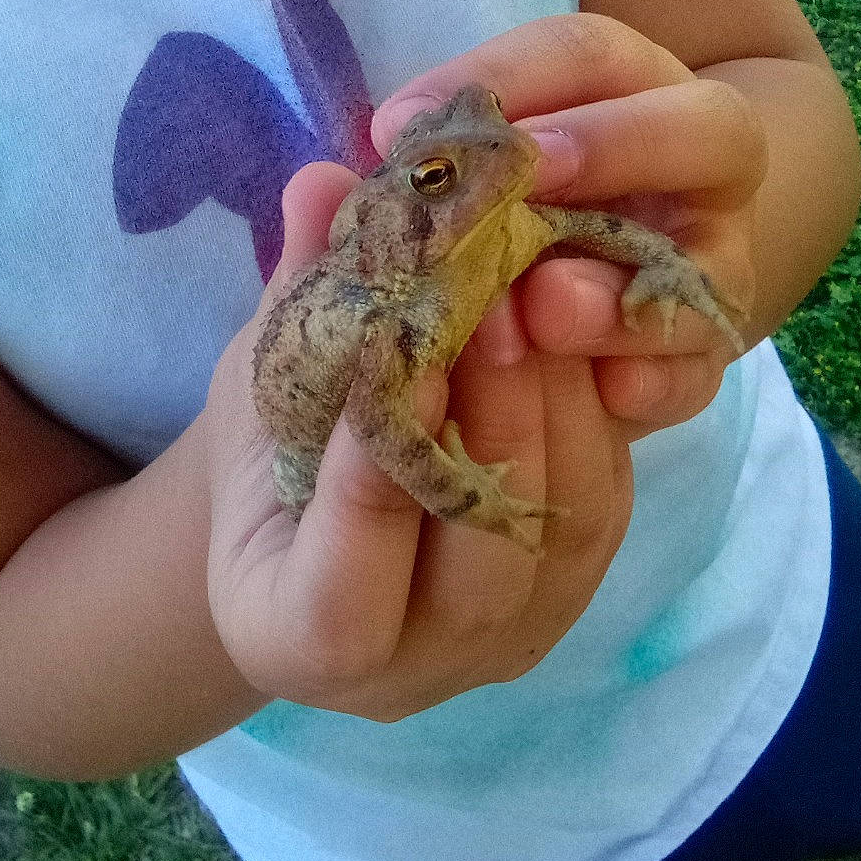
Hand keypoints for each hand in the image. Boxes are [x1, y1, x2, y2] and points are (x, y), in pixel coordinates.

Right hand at [204, 161, 633, 720]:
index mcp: (294, 641)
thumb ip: (297, 292)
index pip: (342, 589)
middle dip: (494, 422)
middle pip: (478, 569)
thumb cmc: (270, 444)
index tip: (394, 351)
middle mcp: (410, 677)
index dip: (370, 480)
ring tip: (546, 286)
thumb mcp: (259, 373)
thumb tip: (324, 183)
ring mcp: (502, 644)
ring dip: (558, 403)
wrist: (317, 511)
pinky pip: (600, 507)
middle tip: (501, 292)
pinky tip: (577, 320)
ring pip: (557, 534)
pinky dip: (594, 412)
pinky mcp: (570, 594)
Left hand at [374, 12, 764, 434]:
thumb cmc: (470, 236)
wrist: (537, 339)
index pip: (584, 54)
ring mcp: (712, 264)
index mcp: (620, 94)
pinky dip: (658, 375)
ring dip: (626, 280)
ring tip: (547, 306)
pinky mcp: (695, 357)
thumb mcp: (422, 211)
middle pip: (707, 128)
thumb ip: (377, 204)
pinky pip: (700, 367)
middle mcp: (688, 168)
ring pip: (719, 257)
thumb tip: (312, 184)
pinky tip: (611, 391)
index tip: (398, 126)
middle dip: (614, 144)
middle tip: (527, 174)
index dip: (506, 76)